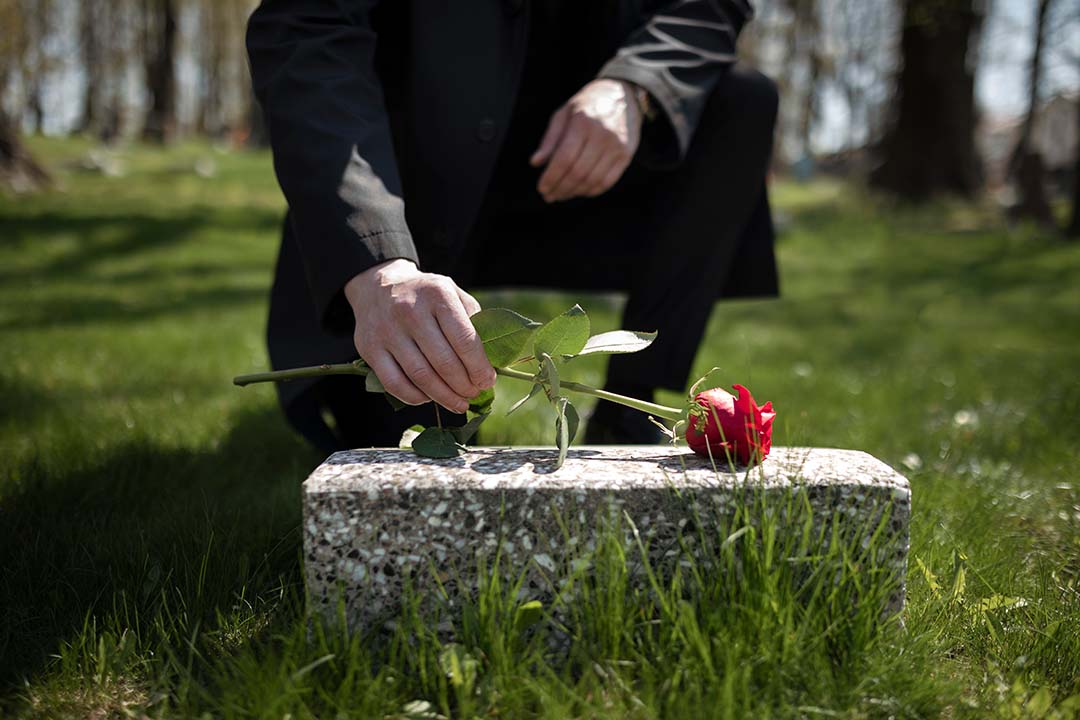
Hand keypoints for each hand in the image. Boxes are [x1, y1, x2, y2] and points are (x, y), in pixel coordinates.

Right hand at [344, 259, 496, 412]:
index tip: (488, 382)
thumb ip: (473, 322)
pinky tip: (429, 398)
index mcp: (437, 294)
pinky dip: (415, 397)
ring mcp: (387, 330)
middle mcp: (410, 310)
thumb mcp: (453, 294)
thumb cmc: (426, 297)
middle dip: (464, 385)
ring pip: (420, 376)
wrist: (379, 286)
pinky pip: (394, 383)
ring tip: (458, 403)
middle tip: (473, 394)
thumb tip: (488, 364)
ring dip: (444, 396)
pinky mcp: (369, 348)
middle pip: (444, 362)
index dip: (479, 367)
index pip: (464, 339)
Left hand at [530, 79, 642, 201]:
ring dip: (574, 192)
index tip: (542, 188)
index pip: (564, 158)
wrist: (623, 94)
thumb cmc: (587, 105)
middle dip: (560, 188)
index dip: (551, 177)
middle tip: (549, 196)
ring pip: (592, 180)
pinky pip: (607, 182)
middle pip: (578, 172)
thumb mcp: (563, 114)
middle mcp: (602, 135)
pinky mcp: (626, 155)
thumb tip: (535, 163)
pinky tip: (580, 191)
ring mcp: (616, 146)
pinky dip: (591, 191)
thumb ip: (550, 139)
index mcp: (583, 123)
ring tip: (562, 195)